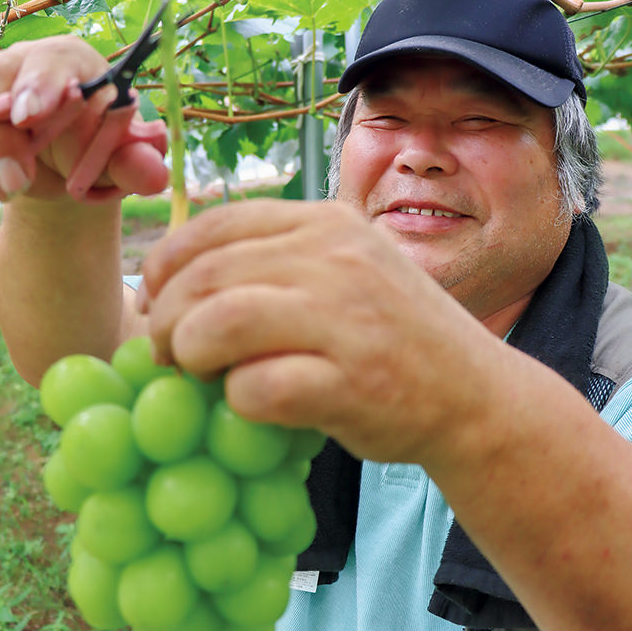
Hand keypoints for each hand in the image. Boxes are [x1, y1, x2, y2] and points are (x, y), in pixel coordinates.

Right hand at [0, 36, 162, 201]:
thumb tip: (154, 175)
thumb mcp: (119, 159)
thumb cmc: (94, 148)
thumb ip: (134, 164)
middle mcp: (16, 64)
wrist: (61, 164)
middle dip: (1, 141)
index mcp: (67, 62)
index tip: (30, 116)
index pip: (48, 61)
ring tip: (16, 188)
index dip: (38, 85)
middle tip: (18, 185)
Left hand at [138, 199, 497, 464]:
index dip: (168, 263)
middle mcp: (337, 259)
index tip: (156, 300)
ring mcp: (348, 319)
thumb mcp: (348, 270)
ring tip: (194, 376)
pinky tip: (249, 407)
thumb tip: (177, 281)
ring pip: (220, 323)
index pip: (217, 224)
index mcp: (328, 224)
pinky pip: (257, 388)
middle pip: (206, 275)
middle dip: (166, 319)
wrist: (475, 395)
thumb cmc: (394, 336)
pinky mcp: (353, 383)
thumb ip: (279, 262)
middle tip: (164, 353)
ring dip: (189, 355)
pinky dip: (235, 402)